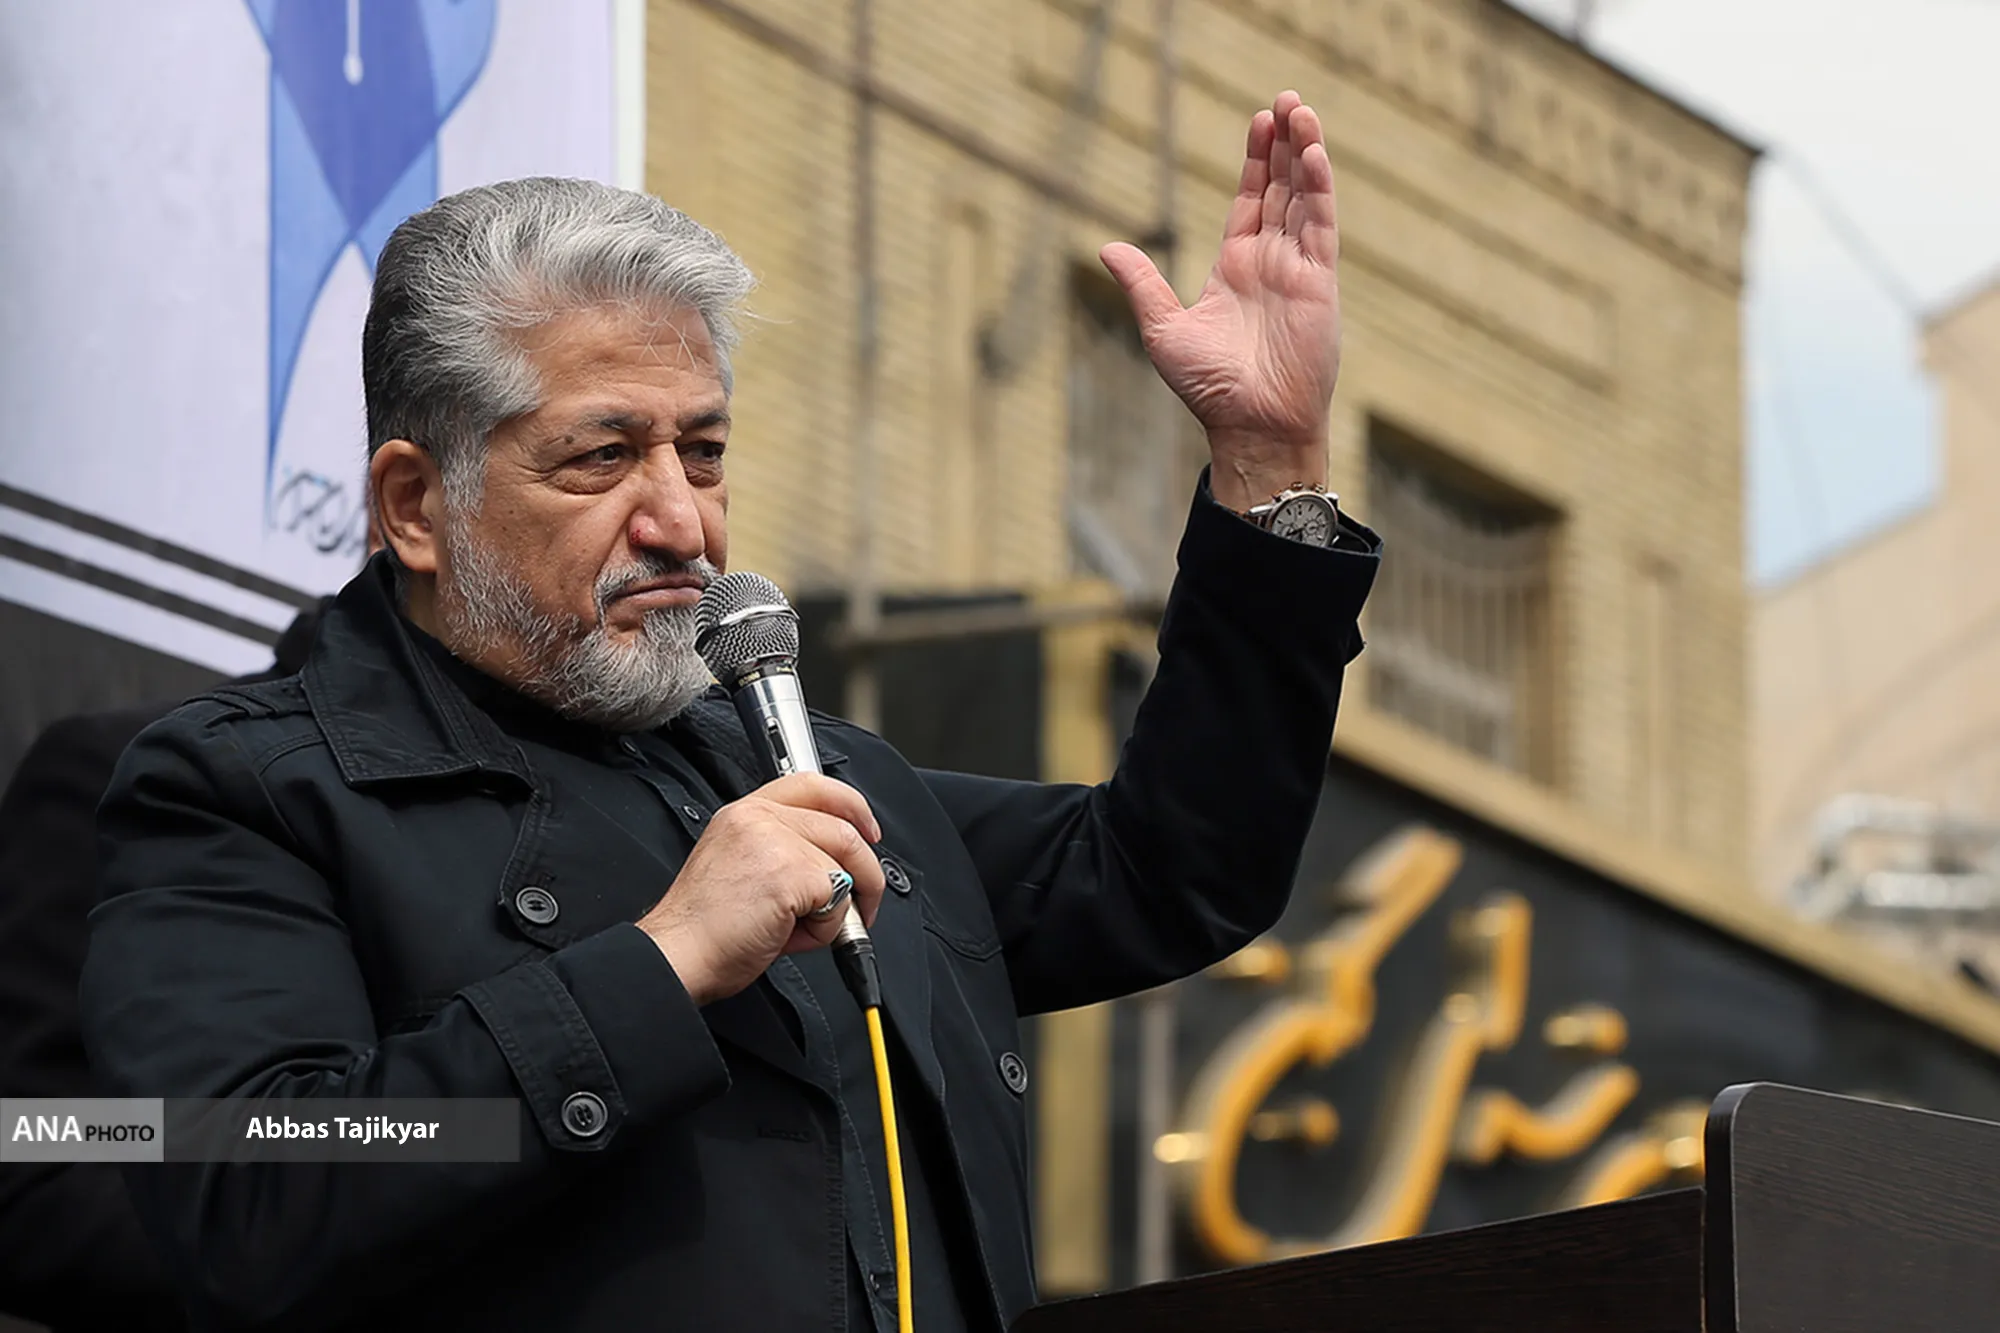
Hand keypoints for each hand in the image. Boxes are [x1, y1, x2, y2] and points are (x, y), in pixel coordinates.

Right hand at [637, 773, 886, 1005]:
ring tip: (799, 928)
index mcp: (745, 813)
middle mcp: (758, 818)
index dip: (851, 806)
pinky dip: (825, 928)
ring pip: (845, 866)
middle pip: (843, 827)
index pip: (813, 785)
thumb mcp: (741, 868)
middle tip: (860, 903)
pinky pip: (838, 898)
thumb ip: (785, 853)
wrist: (678, 954)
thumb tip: (835, 871)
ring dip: (837, 908)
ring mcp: (775, 841)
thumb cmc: (704, 928)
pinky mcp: (790, 872)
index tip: (868, 831)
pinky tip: (789, 935)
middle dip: (865, 871)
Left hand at [1099, 90, 1341, 512]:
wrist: (1251, 425)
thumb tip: (1107, 247)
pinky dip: (1319, 190)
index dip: (1256, 161)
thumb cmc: (1210, 388)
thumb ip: (1142, 284)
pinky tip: (1312, 154)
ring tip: (1302, 110)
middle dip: (1285, 144)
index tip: (1260, 120)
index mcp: (1235, 267)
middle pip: (1281, 189)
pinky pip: (1321, 226)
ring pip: (1304, 198)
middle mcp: (1270, 262)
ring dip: (1305, 154)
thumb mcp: (1164, 329)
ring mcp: (1298, 270)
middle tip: (1286, 99)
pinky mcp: (1319, 282)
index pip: (1250, 200)